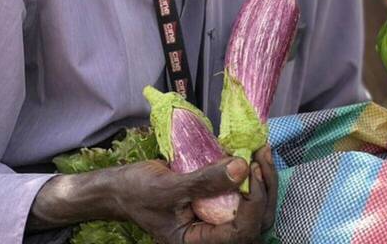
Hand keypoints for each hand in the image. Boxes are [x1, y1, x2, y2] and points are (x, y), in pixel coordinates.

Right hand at [29, 151, 276, 243]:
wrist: (120, 188)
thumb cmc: (138, 192)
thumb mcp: (169, 188)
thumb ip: (205, 181)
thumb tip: (242, 168)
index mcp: (199, 242)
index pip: (241, 232)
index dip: (254, 202)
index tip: (253, 168)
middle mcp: (212, 235)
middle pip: (255, 222)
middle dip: (265, 188)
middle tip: (263, 155)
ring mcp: (216, 219)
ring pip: (253, 208)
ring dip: (262, 180)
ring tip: (262, 151)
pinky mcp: (216, 203)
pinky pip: (242, 195)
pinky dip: (251, 176)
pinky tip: (252, 153)